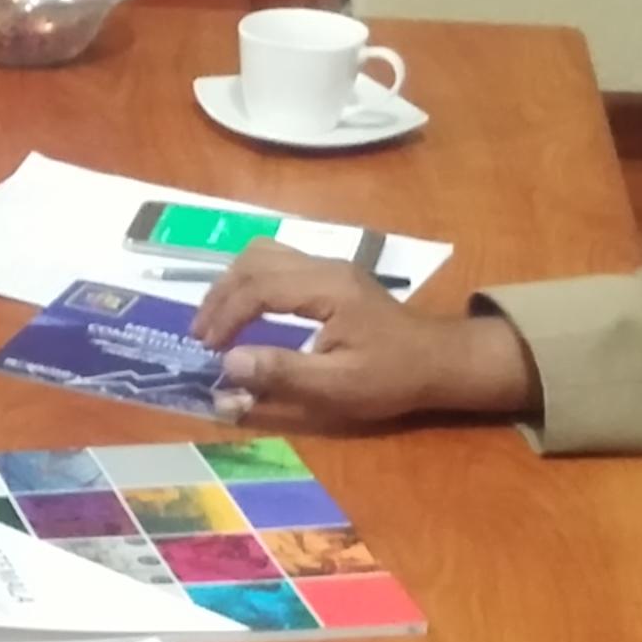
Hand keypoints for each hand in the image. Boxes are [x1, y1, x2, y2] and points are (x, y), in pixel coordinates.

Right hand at [186, 247, 536, 432]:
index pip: (258, 287)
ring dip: (232, 284)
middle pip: (255, 259)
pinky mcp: (331, 276)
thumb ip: (282, 373)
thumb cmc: (392, 377)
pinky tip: (245, 310)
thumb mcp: (337, 386)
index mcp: (327, 288)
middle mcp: (325, 266)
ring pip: (264, 254)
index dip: (225, 316)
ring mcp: (329, 267)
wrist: (440, 361)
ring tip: (217, 322)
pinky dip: (250, 283)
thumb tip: (229, 364)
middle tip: (202, 335)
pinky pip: (277, 263)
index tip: (207, 349)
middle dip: (220, 295)